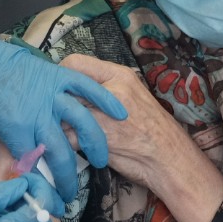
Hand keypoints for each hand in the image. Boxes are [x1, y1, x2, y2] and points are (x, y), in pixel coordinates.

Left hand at [0, 18, 126, 197]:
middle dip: (68, 178)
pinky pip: (85, 86)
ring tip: (101, 160)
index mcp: (14, 126)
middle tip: (71, 194)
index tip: (49, 203)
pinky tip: (120, 113)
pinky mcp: (56, 73)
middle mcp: (36, 110)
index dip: (41, 187)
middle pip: (61, 151)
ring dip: (95, 143)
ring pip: (82, 121)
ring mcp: (49, 90)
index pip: (34, 165)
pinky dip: (104, 98)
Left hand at [59, 54, 222, 221]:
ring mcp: (107, 112)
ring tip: (57, 131)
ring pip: (62, 112)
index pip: (74, 62)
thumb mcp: (129, 98)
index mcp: (119, 75)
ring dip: (56, 124)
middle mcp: (113, 89)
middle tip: (51, 113)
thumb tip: (68, 89)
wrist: (171, 159)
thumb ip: (102, 90)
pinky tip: (66, 148)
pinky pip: (68, 136)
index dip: (60, 77)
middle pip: (65, 87)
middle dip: (55, 102)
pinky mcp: (102, 137)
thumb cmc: (150, 130)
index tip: (57, 90)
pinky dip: (63, 144)